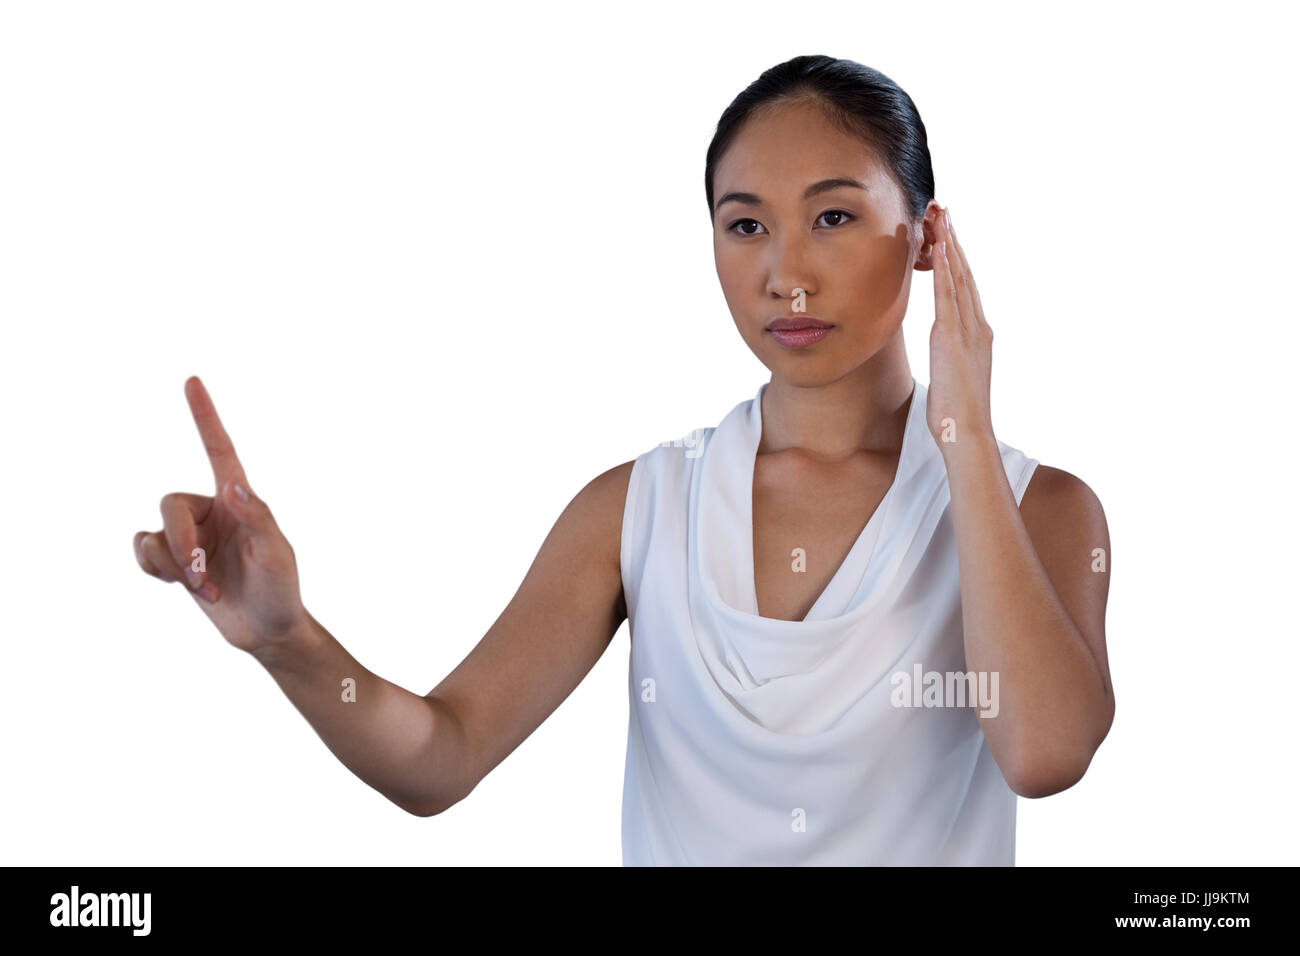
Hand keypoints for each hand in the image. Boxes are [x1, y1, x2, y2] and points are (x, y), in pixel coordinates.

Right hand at [133, 376, 307, 654]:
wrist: (267, 630)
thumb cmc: (281, 589)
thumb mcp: (276, 554)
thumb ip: (258, 518)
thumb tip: (235, 486)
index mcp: (239, 500)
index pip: (218, 450)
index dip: (205, 417)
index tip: (192, 381)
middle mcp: (212, 510)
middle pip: (169, 503)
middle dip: (180, 543)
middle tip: (203, 575)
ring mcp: (192, 535)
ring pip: (154, 532)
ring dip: (172, 564)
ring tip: (206, 586)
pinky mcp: (176, 560)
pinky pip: (143, 550)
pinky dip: (156, 570)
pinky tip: (184, 585)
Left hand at [926, 206, 995, 452]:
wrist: (966, 432)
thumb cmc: (956, 413)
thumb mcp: (953, 374)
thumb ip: (950, 354)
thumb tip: (942, 347)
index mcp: (977, 333)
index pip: (966, 287)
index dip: (958, 259)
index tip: (948, 233)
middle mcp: (976, 326)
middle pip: (965, 274)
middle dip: (955, 241)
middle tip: (945, 212)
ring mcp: (967, 330)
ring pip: (959, 278)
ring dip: (950, 245)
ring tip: (941, 217)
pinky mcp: (952, 338)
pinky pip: (948, 296)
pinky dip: (946, 270)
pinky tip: (941, 248)